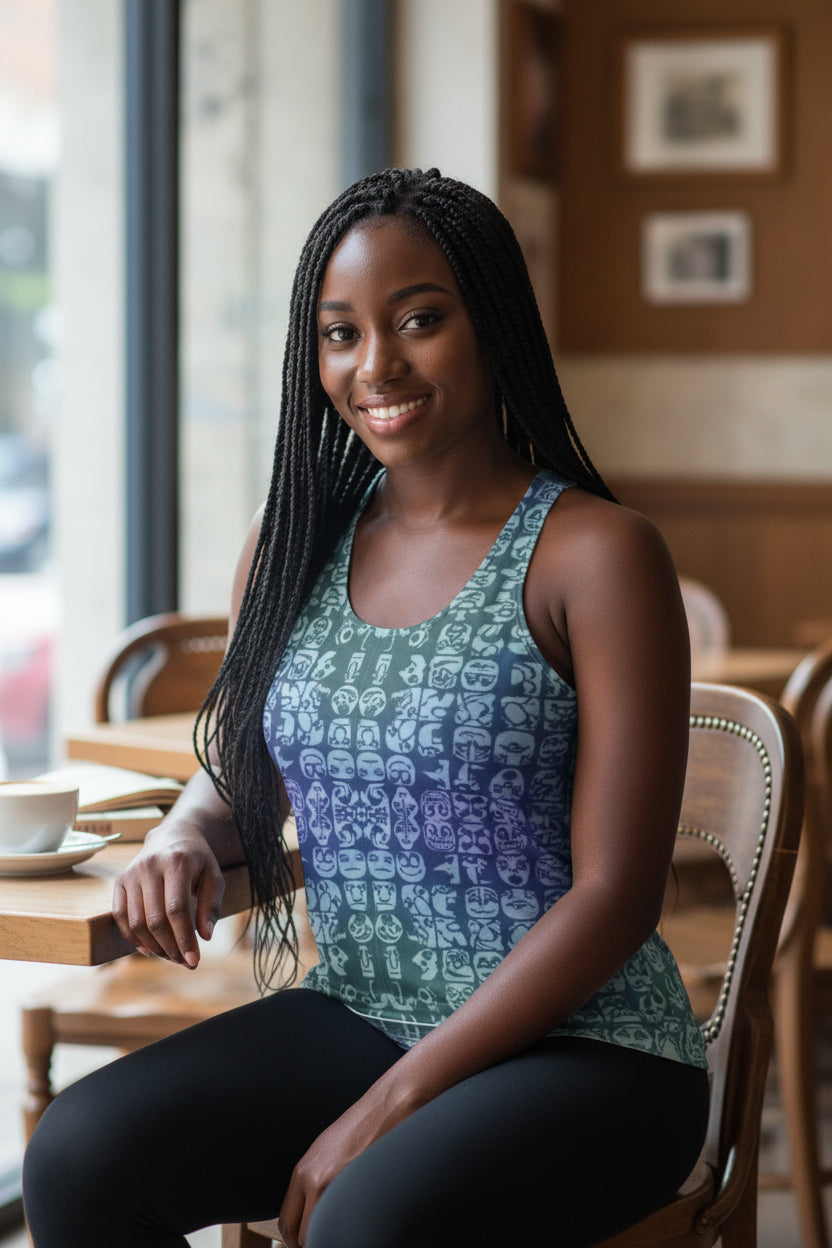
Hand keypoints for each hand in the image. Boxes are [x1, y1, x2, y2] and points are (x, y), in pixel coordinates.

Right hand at [112, 823, 224, 967]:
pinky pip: (120, 916)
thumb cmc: (197, 860)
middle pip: (155, 919)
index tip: (194, 960)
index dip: (184, 938)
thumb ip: (212, 905)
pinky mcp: (120, 881)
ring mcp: (131, 873)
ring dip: (153, 946)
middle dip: (170, 947)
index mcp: (176, 862)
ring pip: (136, 922)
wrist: (173, 834)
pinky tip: (148, 949)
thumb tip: (205, 936)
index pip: (177, 909)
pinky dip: (132, 937)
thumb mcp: (214, 876)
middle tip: (184, 962)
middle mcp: (150, 866)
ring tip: (170, 956)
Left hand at [277, 1095, 400, 1247]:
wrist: (386, 1108)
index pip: (286, 1221)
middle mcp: (315, 1182)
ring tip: (341, 1225)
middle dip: (310, 1241)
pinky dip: (349, 1225)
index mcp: (303, 1172)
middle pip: (300, 1235)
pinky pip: (348, 1223)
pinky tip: (357, 1214)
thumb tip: (308, 1210)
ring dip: (330, 1234)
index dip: (293, 1238)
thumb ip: (312, 1180)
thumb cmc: (360, 1126)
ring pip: (323, 1234)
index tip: (302, 1240)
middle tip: (322, 1237)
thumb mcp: (325, 1150)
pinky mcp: (360, 1191)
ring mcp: (337, 1189)